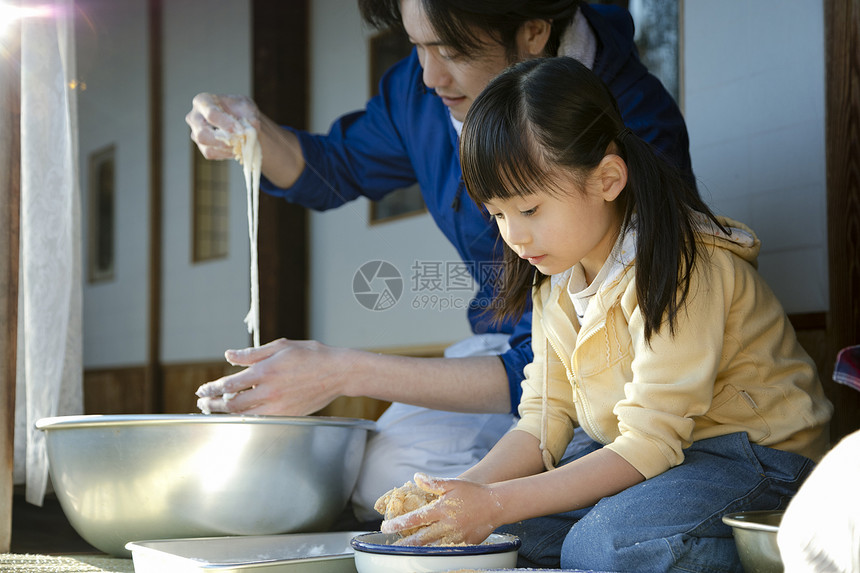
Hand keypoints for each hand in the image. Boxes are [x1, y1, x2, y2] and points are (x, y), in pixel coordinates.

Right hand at [185, 93, 259, 159]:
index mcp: (203, 101)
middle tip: (240, 141)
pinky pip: (211, 154)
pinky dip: (226, 153)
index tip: (241, 130)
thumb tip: (250, 129)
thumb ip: (249, 117)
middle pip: (202, 134)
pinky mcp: (202, 146)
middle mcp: (194, 117)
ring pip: (206, 147)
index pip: (211, 113)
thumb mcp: (248, 107)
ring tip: (241, 144)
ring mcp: (196, 133)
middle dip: (223, 140)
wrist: (241, 121)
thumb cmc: (241, 110)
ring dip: (227, 148)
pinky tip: (236, 148)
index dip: (226, 124)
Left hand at [195, 338, 351, 415]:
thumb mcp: (280, 346)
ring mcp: (280, 406)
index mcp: (266, 370)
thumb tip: (228, 356)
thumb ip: (252, 353)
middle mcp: (270, 390)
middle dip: (213, 404)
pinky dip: (246, 419)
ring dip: (226, 414)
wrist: (337, 372)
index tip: (201, 390)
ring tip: (216, 410)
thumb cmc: (310, 355)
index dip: (211, 389)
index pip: (229, 384)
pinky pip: (261, 421)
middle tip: (202, 404)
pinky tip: (239, 416)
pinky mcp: (288, 415)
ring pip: (244, 415)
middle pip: (232, 404)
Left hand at [380, 473, 501, 545]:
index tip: (386, 526)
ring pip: (433, 547)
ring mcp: (457, 536)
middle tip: (393, 545)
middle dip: (405, 542)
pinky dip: (437, 552)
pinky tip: (429, 553)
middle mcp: (448, 525)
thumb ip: (433, 483)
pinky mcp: (465, 544)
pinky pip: (448, 551)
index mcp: (442, 509)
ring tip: (407, 550)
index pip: (416, 518)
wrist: (496, 505)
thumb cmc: (473, 493)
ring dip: (419, 549)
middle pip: (422, 538)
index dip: (399, 523)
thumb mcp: (453, 484)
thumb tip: (416, 477)